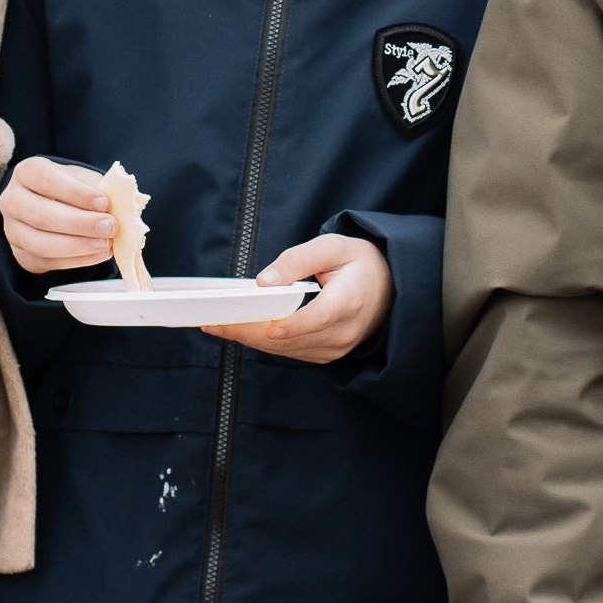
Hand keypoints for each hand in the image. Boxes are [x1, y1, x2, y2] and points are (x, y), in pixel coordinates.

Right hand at [0, 155, 117, 276]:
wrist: (54, 208)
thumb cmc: (71, 190)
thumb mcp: (83, 180)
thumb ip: (99, 189)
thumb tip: (121, 206)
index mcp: (27, 172)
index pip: (45, 179)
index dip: (74, 192)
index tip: (103, 202)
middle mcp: (12, 200)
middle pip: (40, 215)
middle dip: (78, 223)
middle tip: (109, 227)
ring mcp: (13, 230)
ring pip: (39, 243)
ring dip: (77, 246)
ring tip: (106, 244)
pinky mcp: (21, 255)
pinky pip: (47, 261)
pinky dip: (76, 260)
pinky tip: (98, 255)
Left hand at [207, 230, 393, 362]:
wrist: (388, 291)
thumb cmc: (358, 264)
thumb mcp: (333, 246)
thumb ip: (298, 260)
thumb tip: (264, 281)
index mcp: (350, 300)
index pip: (321, 316)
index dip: (294, 324)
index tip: (269, 326)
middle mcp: (344, 331)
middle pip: (293, 337)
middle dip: (250, 331)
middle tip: (214, 322)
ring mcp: (335, 348)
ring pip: (286, 349)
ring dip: (250, 339)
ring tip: (217, 325)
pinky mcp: (325, 355)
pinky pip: (290, 352)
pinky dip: (263, 342)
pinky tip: (239, 330)